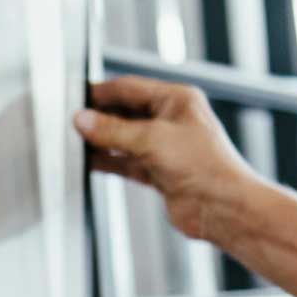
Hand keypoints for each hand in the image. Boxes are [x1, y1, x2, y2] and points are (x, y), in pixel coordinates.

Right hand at [76, 76, 260, 245]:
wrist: (223, 207)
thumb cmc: (206, 166)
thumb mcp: (151, 140)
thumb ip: (113, 130)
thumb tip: (85, 120)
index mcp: (177, 99)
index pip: (130, 88)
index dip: (102, 92)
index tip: (77, 98)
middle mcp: (172, 120)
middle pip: (125, 113)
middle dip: (100, 118)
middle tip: (73, 121)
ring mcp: (166, 147)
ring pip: (124, 139)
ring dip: (102, 141)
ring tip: (76, 141)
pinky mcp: (160, 172)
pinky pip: (127, 162)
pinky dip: (109, 162)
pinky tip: (91, 161)